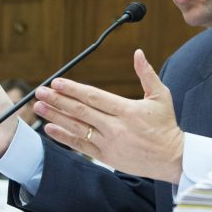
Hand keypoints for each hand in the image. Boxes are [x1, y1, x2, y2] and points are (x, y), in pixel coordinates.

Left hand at [33, 49, 183, 183]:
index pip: (93, 97)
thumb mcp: (161, 96)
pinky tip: (50, 128)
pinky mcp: (107, 156)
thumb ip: (147, 74)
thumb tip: (138, 53)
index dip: (73, 89)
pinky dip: (64, 137)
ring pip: (77, 128)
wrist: (172, 158)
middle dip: (58, 100)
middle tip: (40, 92)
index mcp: (127, 110)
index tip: (57, 83)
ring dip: (55, 116)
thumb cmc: (166, 126)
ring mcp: (109, 143)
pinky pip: (81, 146)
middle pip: (80, 111)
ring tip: (39, 108)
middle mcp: (115, 127)